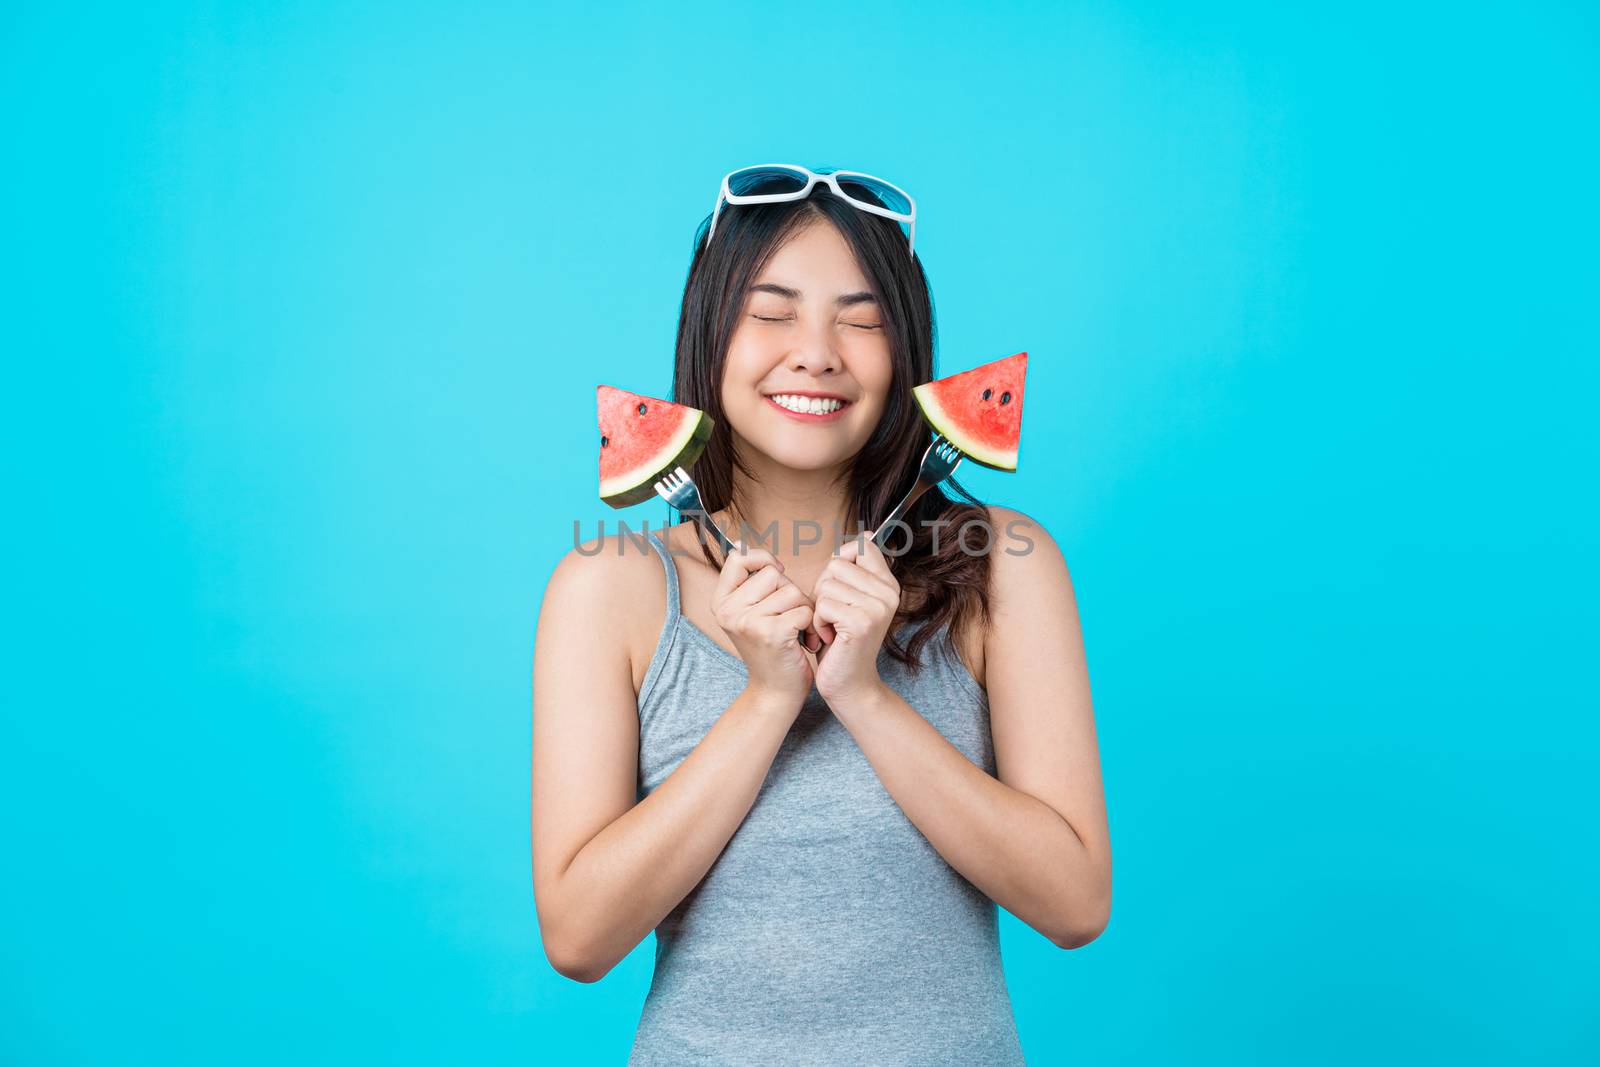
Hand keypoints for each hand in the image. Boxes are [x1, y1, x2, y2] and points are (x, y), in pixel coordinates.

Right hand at [711, 545, 816, 710]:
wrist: (775, 693)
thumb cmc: (770, 649)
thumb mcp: (749, 613)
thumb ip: (747, 581)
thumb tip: (739, 542)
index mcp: (720, 602)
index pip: (738, 558)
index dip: (762, 559)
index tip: (776, 574)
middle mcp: (728, 611)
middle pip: (772, 574)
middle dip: (790, 592)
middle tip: (789, 618)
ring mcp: (748, 622)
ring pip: (792, 591)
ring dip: (804, 610)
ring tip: (797, 631)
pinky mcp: (771, 633)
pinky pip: (804, 610)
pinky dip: (811, 626)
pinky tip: (805, 642)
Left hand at [810, 530, 899, 705]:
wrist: (850, 684)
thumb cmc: (843, 640)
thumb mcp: (852, 600)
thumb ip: (855, 570)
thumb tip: (868, 533)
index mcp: (889, 584)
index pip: (862, 547)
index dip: (840, 563)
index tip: (841, 590)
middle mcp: (889, 593)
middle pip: (837, 565)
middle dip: (824, 589)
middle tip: (834, 615)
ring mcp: (877, 607)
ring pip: (827, 585)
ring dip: (820, 608)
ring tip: (833, 627)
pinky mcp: (861, 622)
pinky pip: (823, 605)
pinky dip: (818, 623)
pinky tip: (831, 638)